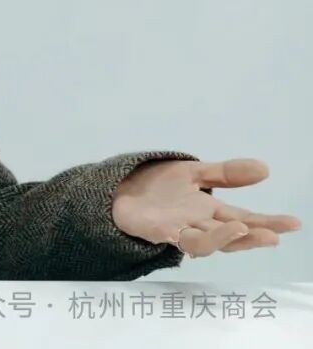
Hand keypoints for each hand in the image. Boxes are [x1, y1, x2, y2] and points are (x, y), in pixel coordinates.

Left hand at [111, 158, 302, 257]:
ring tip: (245, 228)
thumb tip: (265, 168)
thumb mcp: (194, 172)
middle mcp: (198, 225)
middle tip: (276, 235)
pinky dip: (196, 236)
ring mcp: (178, 230)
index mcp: (210, 212)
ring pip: (207, 242)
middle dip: (255, 236)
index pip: (244, 219)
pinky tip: (205, 229)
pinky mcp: (157, 231)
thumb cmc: (157, 185)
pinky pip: (180, 238)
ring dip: (227, 238)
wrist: (118, 187)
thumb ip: (227, 173)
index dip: (268, 223)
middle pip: (231, 236)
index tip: (293, 223)